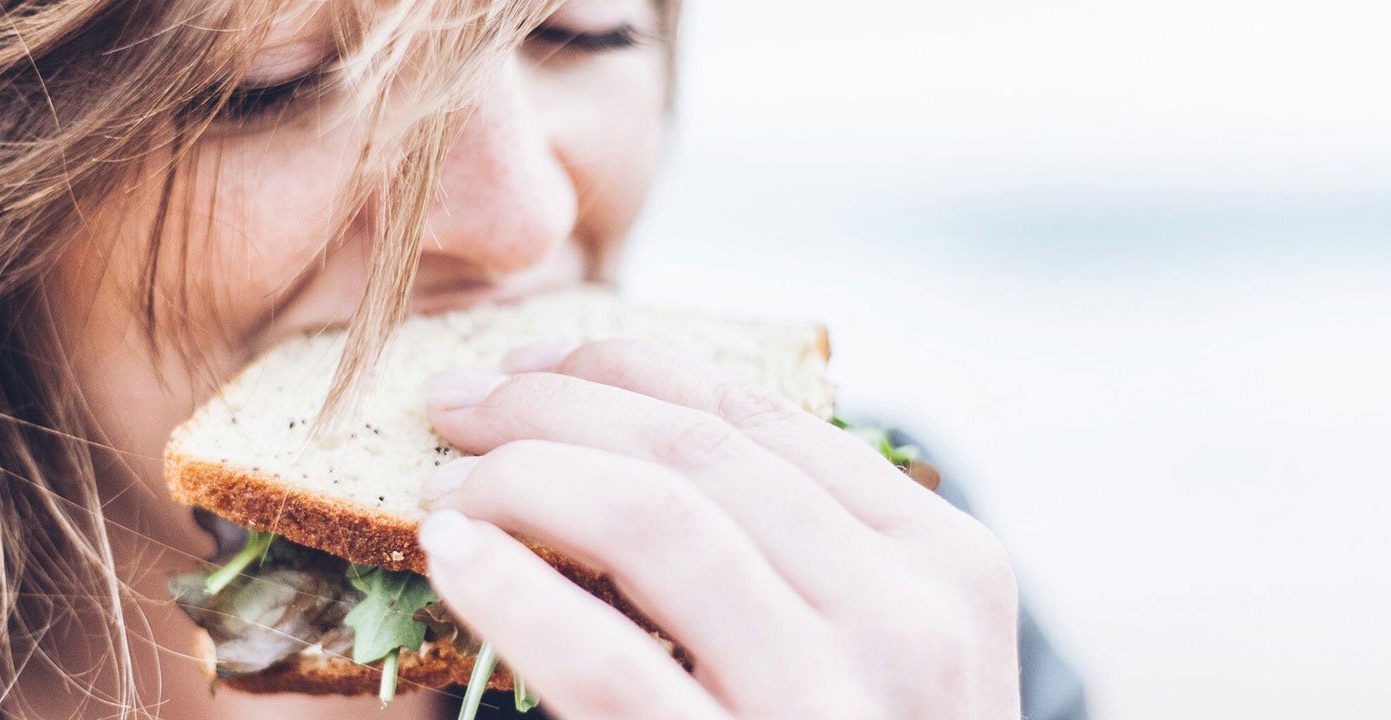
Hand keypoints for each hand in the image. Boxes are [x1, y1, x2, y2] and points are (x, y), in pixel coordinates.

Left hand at [415, 340, 1020, 718]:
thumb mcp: (875, 656)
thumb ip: (796, 555)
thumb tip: (623, 436)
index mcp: (944, 564)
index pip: (760, 415)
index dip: (623, 367)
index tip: (530, 362)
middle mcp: (912, 622)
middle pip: (696, 453)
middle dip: (553, 405)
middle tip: (456, 408)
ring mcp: (837, 706)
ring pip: (656, 520)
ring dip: (524, 477)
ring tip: (446, 486)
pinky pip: (610, 665)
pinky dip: (514, 590)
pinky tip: (454, 556)